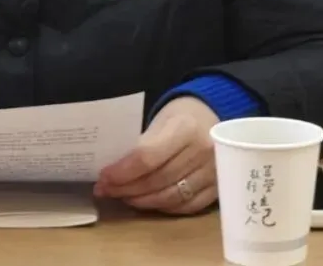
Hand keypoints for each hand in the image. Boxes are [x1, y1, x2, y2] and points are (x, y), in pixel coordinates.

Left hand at [95, 96, 219, 214]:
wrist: (212, 115)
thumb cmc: (180, 116)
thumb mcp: (159, 120)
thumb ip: (141, 144)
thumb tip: (112, 172)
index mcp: (185, 127)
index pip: (147, 157)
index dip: (122, 172)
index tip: (104, 177)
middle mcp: (203, 151)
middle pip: (157, 180)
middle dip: (127, 188)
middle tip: (106, 190)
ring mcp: (214, 172)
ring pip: (171, 197)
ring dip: (142, 201)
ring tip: (124, 197)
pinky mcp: (218, 188)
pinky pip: (187, 206)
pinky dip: (164, 207)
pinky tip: (148, 202)